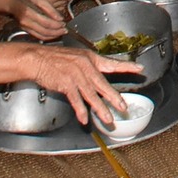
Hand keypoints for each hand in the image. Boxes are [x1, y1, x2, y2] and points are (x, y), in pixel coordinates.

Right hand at [6, 45, 128, 126]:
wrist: (36, 58)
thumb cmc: (55, 59)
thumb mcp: (76, 57)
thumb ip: (88, 68)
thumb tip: (98, 78)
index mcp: (90, 58)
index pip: (111, 63)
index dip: (126, 66)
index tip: (140, 68)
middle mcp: (85, 66)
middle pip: (103, 84)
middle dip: (114, 97)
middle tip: (123, 107)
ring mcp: (76, 75)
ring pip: (92, 95)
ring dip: (100, 109)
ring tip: (108, 119)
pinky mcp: (66, 83)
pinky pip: (76, 100)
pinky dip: (81, 110)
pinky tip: (85, 118)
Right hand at [7, 0, 71, 38]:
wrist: (11, 2)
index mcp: (33, 0)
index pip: (46, 8)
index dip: (56, 15)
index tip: (62, 18)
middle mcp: (28, 12)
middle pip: (45, 23)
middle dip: (57, 26)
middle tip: (65, 26)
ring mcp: (26, 22)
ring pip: (43, 31)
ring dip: (55, 33)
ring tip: (62, 31)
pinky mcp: (24, 28)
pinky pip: (38, 35)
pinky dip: (48, 37)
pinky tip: (55, 35)